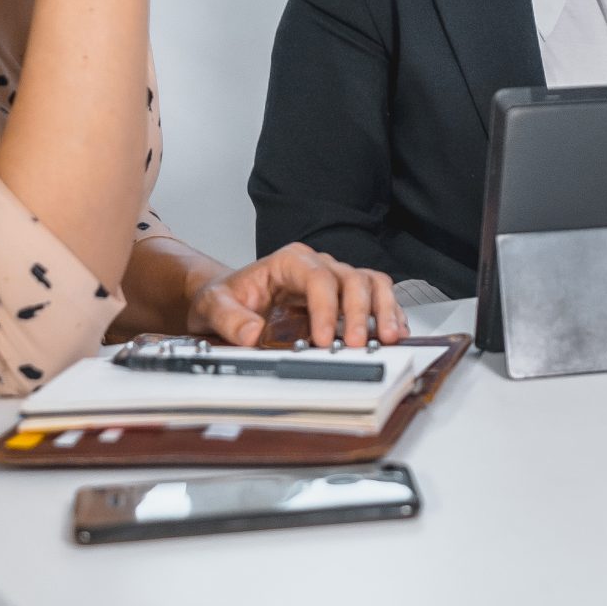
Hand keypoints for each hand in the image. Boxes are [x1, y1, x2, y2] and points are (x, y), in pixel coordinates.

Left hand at [185, 242, 407, 349]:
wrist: (228, 299)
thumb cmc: (225, 297)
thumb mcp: (213, 305)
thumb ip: (229, 319)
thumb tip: (252, 333)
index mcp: (289, 262)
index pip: (317, 278)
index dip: (326, 307)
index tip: (324, 337)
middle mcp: (316, 266)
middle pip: (352, 278)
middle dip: (360, 312)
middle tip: (358, 343)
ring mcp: (333, 280)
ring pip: (371, 283)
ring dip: (383, 309)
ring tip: (388, 336)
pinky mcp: (343, 297)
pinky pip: (375, 296)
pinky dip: (387, 313)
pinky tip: (392, 331)